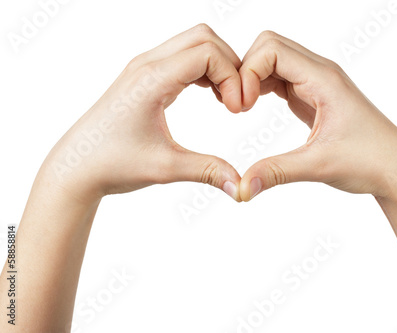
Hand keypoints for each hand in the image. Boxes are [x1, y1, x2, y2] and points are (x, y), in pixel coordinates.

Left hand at [42, 24, 242, 202]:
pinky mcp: (145, 76)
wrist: (77, 166)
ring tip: (225, 100)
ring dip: (217, 65)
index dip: (232, 77)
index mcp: (152, 80)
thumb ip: (208, 171)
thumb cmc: (112, 164)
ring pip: (194, 43)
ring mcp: (144, 67)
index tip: (236, 110)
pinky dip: (204, 69)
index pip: (208, 53)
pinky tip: (210, 96)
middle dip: (230, 65)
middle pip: (204, 37)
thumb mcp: (165, 168)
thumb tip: (242, 187)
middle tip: (235, 101)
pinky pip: (183, 56)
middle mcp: (147, 65)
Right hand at [238, 31, 396, 200]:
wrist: (395, 169)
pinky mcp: (312, 95)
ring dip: (252, 77)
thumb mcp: (318, 166)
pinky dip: (261, 87)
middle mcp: (320, 73)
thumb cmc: (370, 161)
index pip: (272, 50)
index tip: (241, 106)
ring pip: (273, 60)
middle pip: (269, 46)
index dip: (248, 71)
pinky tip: (253, 108)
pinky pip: (280, 77)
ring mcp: (316, 82)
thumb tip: (241, 188)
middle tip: (237, 105)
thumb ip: (276, 172)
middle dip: (245, 69)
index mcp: (324, 79)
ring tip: (241, 108)